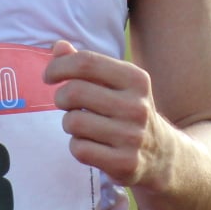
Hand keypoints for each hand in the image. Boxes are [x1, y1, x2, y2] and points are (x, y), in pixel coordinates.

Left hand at [45, 39, 168, 188]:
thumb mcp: (116, 83)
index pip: (86, 62)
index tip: (49, 77)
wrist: (161, 154)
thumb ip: (86, 64)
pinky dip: (77, 146)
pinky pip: (79, 149)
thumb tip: (58, 47)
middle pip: (74, 91)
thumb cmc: (128, 110)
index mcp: (136, 79)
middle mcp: (136, 106)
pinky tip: (91, 144)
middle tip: (66, 104)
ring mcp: (132, 136)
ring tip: (83, 126)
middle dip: (61, 97)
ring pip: (73, 122)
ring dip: (69, 124)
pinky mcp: (125, 163)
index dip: (58, 67)